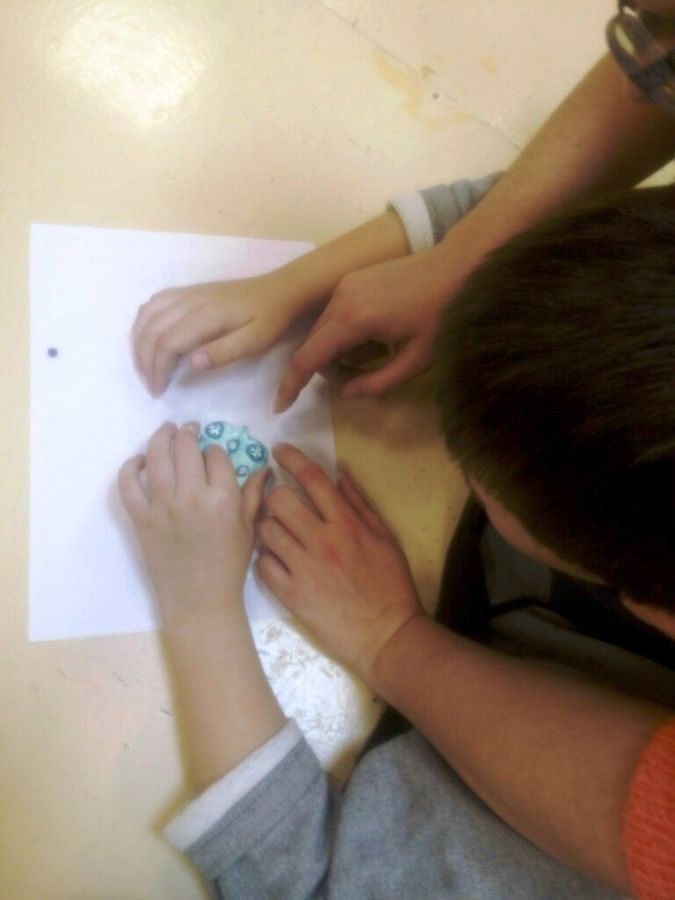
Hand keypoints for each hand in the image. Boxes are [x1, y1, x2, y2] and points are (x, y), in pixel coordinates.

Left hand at [118, 422, 267, 628]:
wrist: (199, 600)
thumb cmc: (229, 566)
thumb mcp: (248, 528)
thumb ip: (254, 495)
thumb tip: (265, 467)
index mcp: (223, 498)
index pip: (216, 455)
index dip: (215, 448)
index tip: (213, 452)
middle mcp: (192, 496)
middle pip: (186, 447)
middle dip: (188, 432)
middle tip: (189, 429)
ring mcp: (163, 506)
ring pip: (156, 457)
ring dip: (161, 437)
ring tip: (166, 430)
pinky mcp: (141, 519)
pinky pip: (128, 485)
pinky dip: (130, 467)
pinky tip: (139, 460)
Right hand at [133, 269, 307, 394]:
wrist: (280, 289)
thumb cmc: (270, 319)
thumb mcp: (255, 342)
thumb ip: (223, 352)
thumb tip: (191, 363)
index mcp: (205, 316)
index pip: (167, 343)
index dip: (158, 369)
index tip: (158, 391)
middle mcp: (189, 301)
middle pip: (151, 329)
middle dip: (144, 360)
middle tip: (150, 384)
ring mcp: (187, 293)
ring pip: (147, 314)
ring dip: (139, 341)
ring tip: (144, 365)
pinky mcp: (189, 291)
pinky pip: (155, 302)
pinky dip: (144, 321)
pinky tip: (148, 337)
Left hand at [256, 443, 424, 682]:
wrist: (386, 635)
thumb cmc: (390, 584)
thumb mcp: (384, 538)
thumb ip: (359, 503)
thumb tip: (338, 473)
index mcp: (347, 524)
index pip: (312, 479)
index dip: (291, 458)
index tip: (278, 450)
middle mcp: (322, 540)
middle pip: (278, 500)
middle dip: (274, 496)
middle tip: (279, 505)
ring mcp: (303, 568)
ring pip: (265, 530)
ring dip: (267, 527)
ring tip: (277, 533)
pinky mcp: (291, 594)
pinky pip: (262, 565)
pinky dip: (265, 558)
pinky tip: (276, 560)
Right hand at [274, 247, 458, 411]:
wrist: (456, 267)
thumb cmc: (441, 315)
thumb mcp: (416, 360)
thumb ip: (378, 383)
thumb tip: (347, 392)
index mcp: (353, 320)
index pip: (308, 358)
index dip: (291, 385)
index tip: (280, 407)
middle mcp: (340, 299)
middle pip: (312, 345)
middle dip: (327, 371)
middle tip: (359, 382)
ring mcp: (345, 286)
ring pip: (322, 331)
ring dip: (335, 353)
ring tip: (374, 358)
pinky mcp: (352, 280)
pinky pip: (333, 316)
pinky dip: (342, 335)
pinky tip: (373, 339)